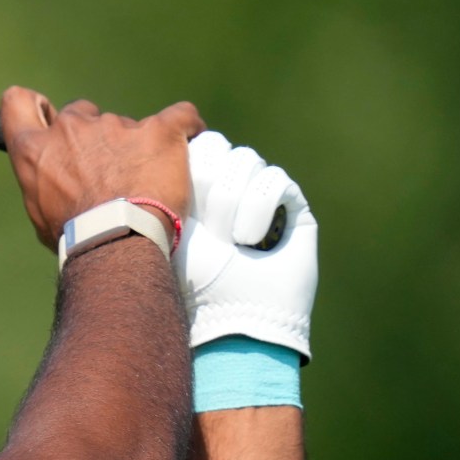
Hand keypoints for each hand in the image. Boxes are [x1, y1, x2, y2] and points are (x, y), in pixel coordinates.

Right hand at [0, 88, 204, 251]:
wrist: (118, 244)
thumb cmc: (77, 238)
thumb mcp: (42, 214)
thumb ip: (46, 183)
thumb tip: (59, 185)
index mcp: (36, 149)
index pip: (18, 103)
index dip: (35, 106)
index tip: (48, 117)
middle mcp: (71, 128)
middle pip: (81, 114)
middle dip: (94, 136)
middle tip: (109, 170)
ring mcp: (116, 125)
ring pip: (128, 125)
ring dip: (136, 147)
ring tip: (150, 182)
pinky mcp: (159, 130)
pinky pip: (180, 117)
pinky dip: (185, 127)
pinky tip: (190, 140)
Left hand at [181, 131, 317, 357]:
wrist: (233, 319)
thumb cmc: (193, 282)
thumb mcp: (168, 230)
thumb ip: (164, 187)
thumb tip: (165, 141)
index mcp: (196, 192)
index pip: (196, 146)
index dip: (188, 164)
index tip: (181, 207)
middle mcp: (230, 190)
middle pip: (220, 146)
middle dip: (208, 184)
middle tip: (207, 226)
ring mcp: (263, 198)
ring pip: (246, 159)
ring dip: (233, 201)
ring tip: (231, 241)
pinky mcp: (294, 210)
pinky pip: (275, 178)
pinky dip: (260, 207)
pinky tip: (251, 240)